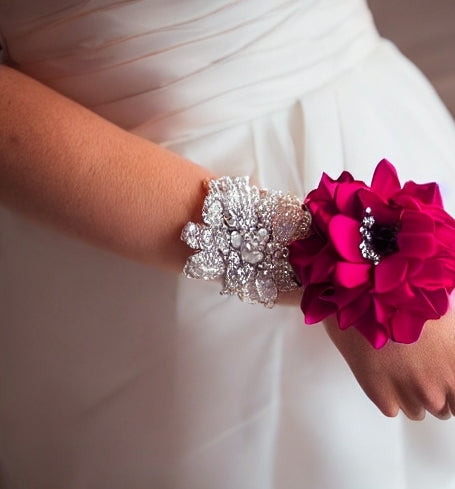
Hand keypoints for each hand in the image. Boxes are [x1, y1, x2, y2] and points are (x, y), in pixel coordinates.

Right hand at [325, 307, 454, 419]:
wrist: (359, 296)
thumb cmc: (397, 299)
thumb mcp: (443, 316)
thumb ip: (452, 345)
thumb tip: (447, 355)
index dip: (451, 388)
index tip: (443, 381)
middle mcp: (436, 383)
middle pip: (443, 409)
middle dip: (432, 391)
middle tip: (417, 368)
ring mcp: (408, 391)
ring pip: (417, 411)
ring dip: (409, 395)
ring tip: (397, 367)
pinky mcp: (379, 394)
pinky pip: (391, 408)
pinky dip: (386, 394)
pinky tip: (381, 369)